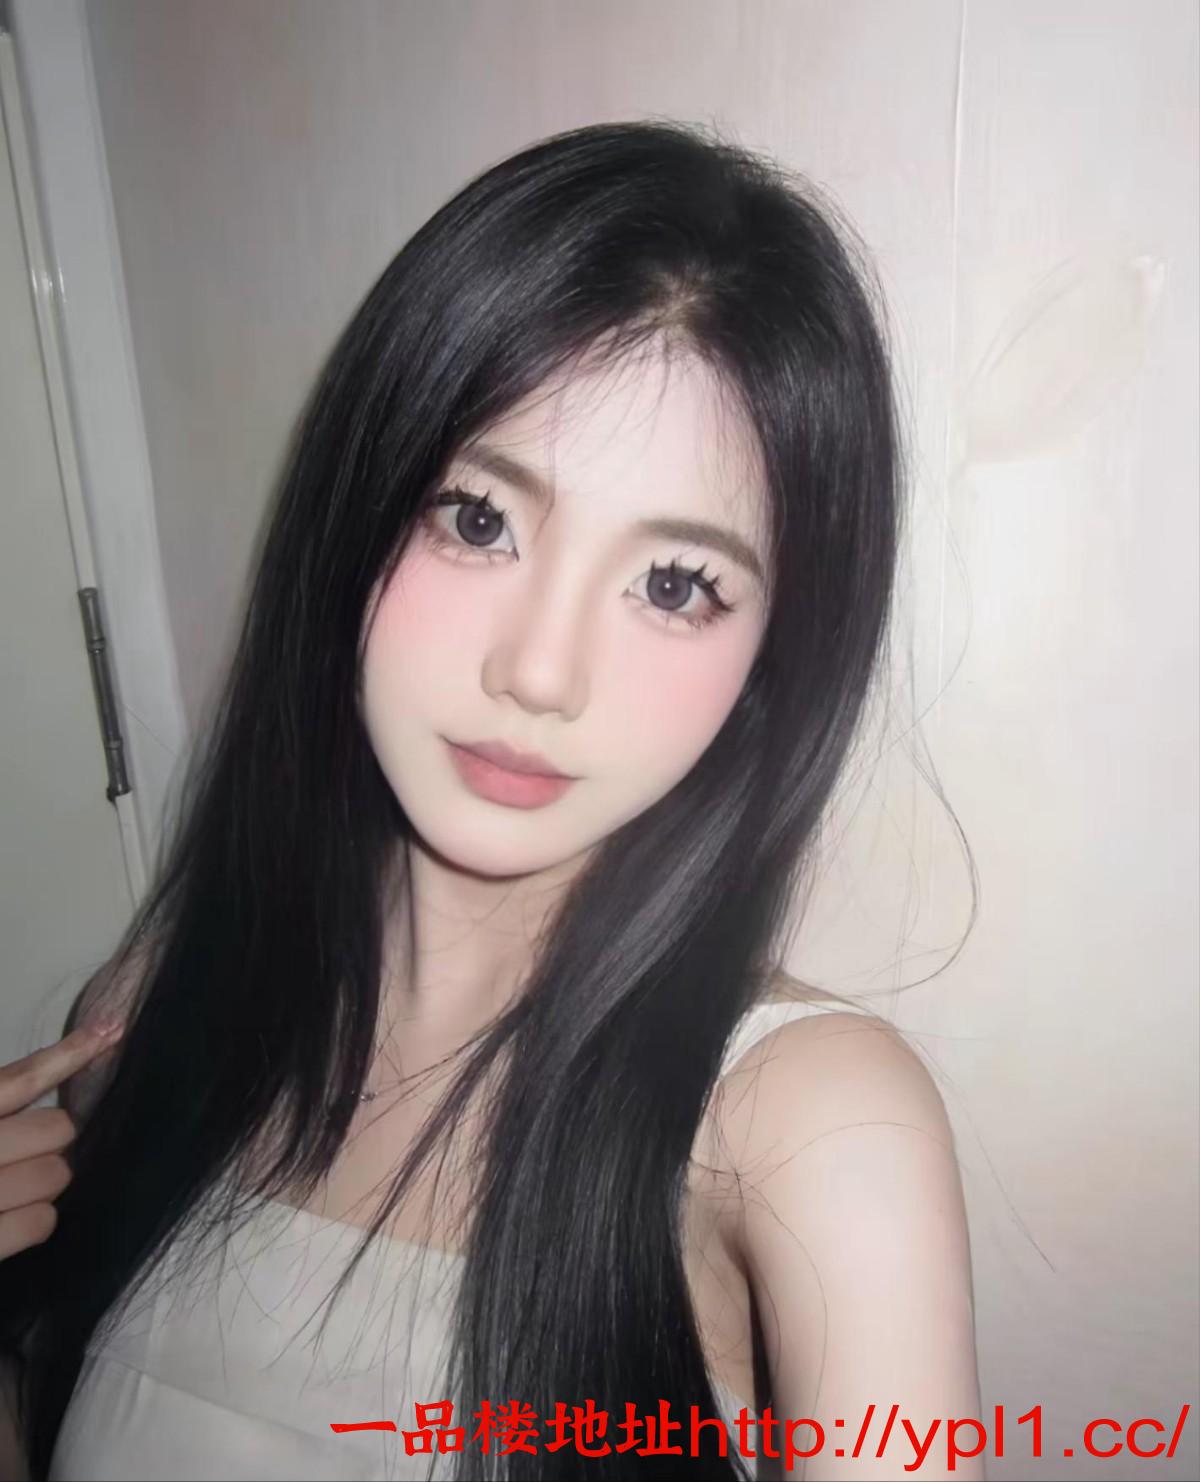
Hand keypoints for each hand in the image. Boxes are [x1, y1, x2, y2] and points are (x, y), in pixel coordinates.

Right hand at [0, 1020, 123, 1260]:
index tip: (109, 1029)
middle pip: (56, 1130)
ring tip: (9, 1186)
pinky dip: (34, 1220)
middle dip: (47, 1139)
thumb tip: (42, 1078)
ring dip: (42, 1180)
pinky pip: (42, 1222)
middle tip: (20, 1151)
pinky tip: (9, 1218)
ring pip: (56, 1175)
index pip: (20, 1079)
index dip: (70, 1053)